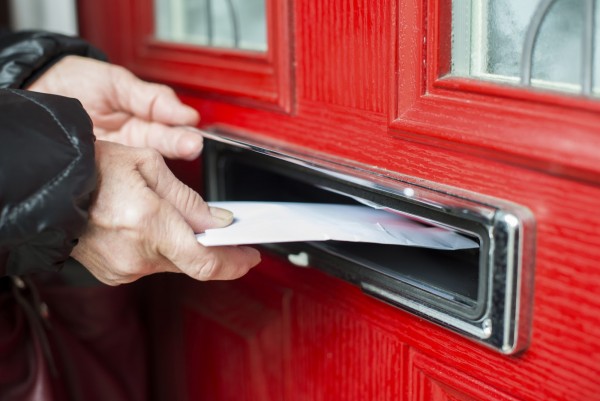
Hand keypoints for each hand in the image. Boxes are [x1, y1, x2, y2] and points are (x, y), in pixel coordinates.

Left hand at [29, 56, 201, 159]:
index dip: (183, 129)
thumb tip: (185, 112)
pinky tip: (144, 168)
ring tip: (179, 151)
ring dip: (163, 161)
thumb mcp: (115, 82)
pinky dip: (134, 174)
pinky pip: (121, 174)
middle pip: (164, 147)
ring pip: (147, 163)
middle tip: (191, 144)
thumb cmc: (71, 82)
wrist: (32, 91)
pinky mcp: (102, 171)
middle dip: (180, 144)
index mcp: (142, 120)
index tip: (191, 126)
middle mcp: (134, 142)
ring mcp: (119, 158)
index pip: (171, 127)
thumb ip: (150, 98)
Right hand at [72, 141, 260, 284]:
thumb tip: (218, 220)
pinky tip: (151, 225)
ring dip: (182, 243)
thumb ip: (189, 200)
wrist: (49, 185)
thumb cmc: (94, 168)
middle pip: (192, 261)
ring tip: (173, 216)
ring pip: (171, 261)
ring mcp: (123, 268)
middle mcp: (137, 254)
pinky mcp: (114, 273)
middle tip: (223, 232)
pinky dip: (160, 246)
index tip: (250, 256)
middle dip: (211, 247)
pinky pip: (150, 262)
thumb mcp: (149, 166)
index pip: (206, 261)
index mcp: (150, 224)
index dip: (234, 263)